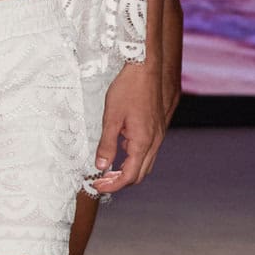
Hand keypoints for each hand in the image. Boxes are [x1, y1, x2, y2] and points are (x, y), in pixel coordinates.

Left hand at [91, 59, 172, 194]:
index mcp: (142, 142)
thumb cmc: (128, 89)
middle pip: (139, 174)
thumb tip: (101, 166)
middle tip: (101, 181)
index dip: (112, 185)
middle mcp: (154, 142)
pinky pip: (147, 150)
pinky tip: (119, 147)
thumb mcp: (111, 117)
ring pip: (144, 164)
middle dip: (120, 182)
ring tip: (107, 169)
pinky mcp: (156, 128)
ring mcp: (157, 135)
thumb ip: (107, 144)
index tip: (97, 186)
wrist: (145, 68)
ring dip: (127, 170)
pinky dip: (132, 157)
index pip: (129, 176)